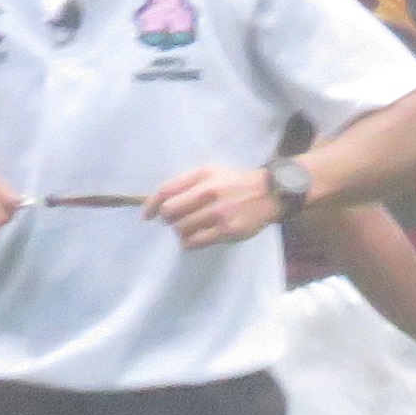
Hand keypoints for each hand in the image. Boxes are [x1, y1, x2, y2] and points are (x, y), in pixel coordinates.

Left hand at [144, 162, 285, 249]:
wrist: (268, 193)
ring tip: (189, 229)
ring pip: (181, 229)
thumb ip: (185, 183)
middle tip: (175, 221)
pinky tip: (194, 239)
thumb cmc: (233, 183)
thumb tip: (159, 202)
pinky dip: (189, 242)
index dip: (151, 204)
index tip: (147, 215)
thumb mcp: (210, 172)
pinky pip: (196, 241)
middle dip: (168, 219)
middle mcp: (209, 192)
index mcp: (202, 176)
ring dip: (180, 232)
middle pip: (171, 212)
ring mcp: (219, 212)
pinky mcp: (228, 230)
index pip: (166, 190)